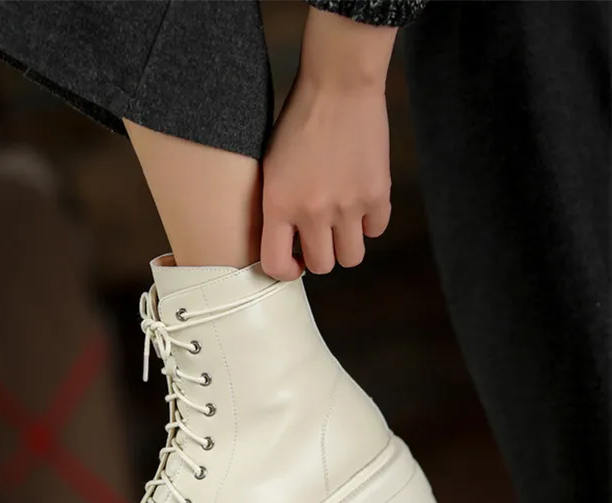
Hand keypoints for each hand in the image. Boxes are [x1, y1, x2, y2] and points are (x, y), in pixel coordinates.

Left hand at [260, 9, 394, 280]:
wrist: (339, 85)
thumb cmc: (298, 123)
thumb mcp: (271, 169)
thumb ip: (277, 209)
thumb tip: (288, 247)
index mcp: (279, 205)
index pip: (276, 266)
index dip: (285, 271)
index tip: (292, 261)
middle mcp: (313, 212)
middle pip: (321, 266)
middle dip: (319, 254)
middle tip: (318, 236)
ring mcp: (348, 206)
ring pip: (351, 257)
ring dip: (345, 245)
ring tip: (340, 223)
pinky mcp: (377, 194)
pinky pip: (375, 231)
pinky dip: (368, 223)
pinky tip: (359, 201)